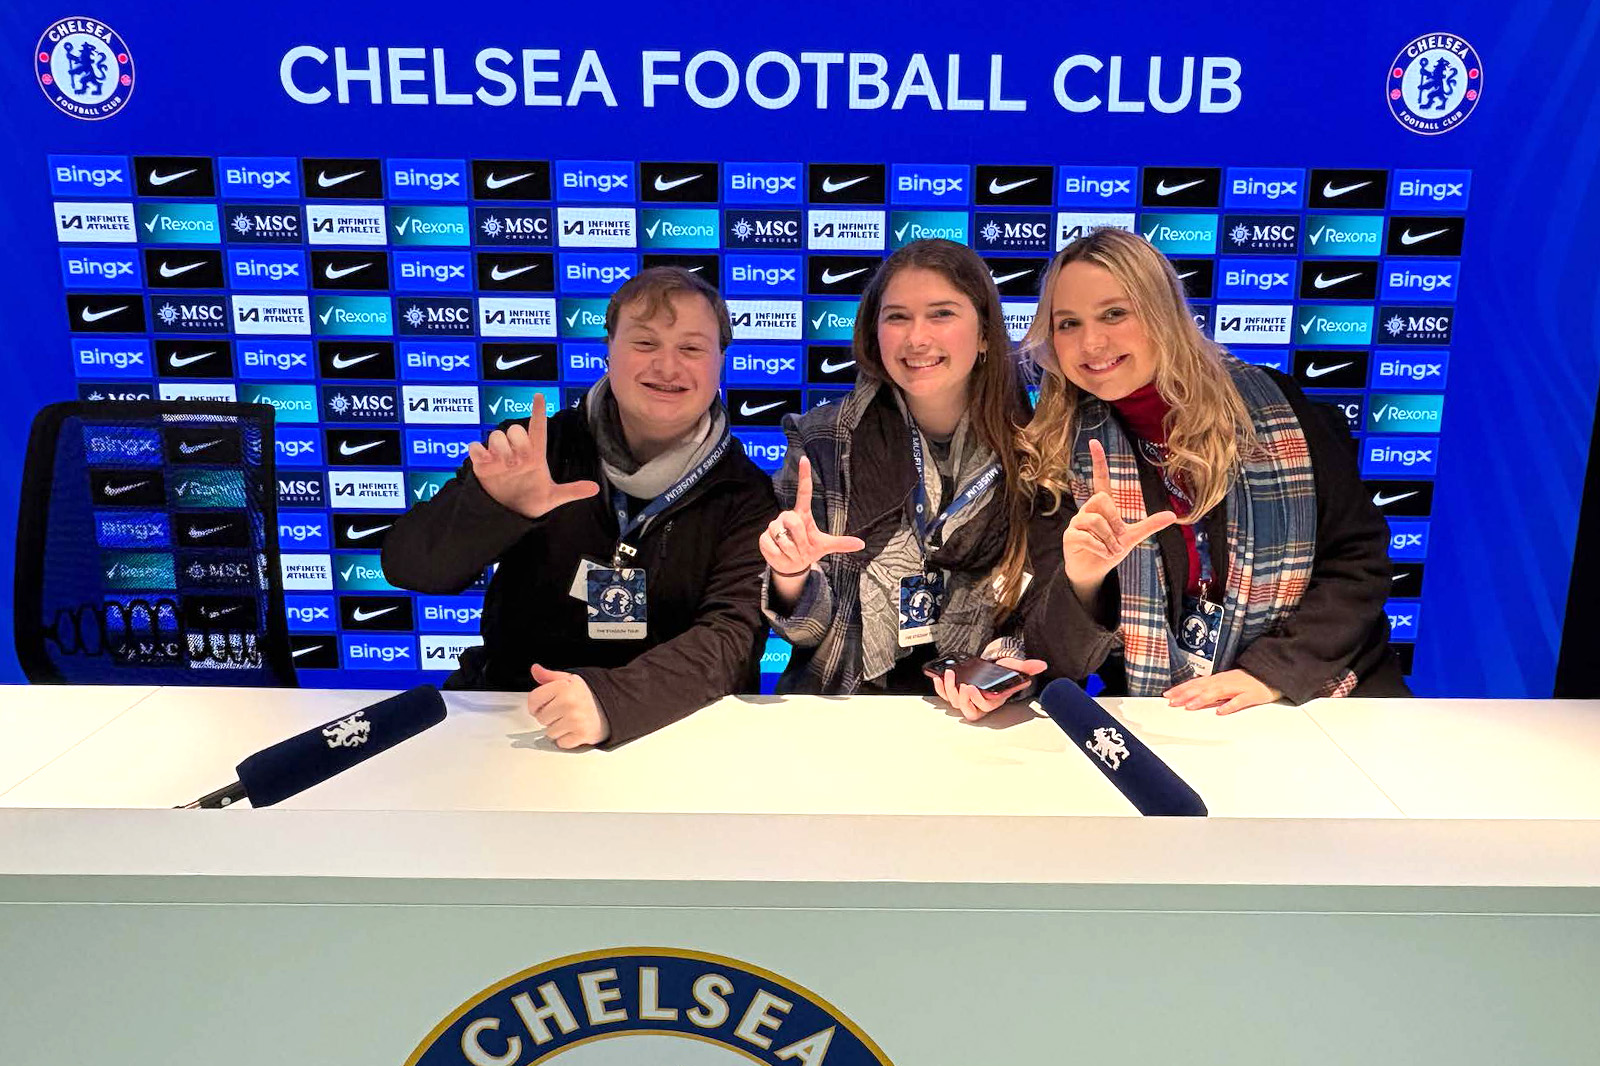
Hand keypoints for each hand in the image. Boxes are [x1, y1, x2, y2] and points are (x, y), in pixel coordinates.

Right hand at [467, 405, 599, 520]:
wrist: (510, 514)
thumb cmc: (532, 500)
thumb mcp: (553, 497)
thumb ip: (572, 491)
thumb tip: (595, 488)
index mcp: (534, 454)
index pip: (537, 428)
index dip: (538, 411)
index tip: (539, 396)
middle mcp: (516, 451)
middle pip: (514, 429)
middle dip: (517, 441)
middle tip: (517, 462)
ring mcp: (497, 455)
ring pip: (496, 436)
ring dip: (500, 449)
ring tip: (504, 467)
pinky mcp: (481, 463)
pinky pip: (476, 447)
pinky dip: (479, 451)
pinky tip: (486, 462)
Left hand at [528, 664, 609, 747]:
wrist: (615, 705)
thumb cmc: (590, 694)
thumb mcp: (570, 679)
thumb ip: (550, 676)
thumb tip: (536, 670)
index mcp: (564, 686)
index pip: (533, 699)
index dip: (535, 704)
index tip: (542, 705)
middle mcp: (569, 702)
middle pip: (541, 718)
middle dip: (549, 716)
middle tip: (562, 712)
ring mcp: (575, 720)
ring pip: (550, 733)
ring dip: (558, 729)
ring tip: (570, 720)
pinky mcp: (582, 735)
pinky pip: (562, 743)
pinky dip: (567, 739)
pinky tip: (575, 729)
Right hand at [759, 455, 865, 574]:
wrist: (791, 565)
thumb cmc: (808, 550)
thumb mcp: (825, 546)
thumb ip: (841, 543)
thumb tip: (861, 543)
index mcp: (802, 514)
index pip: (804, 491)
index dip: (804, 475)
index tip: (804, 459)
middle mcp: (787, 516)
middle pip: (794, 522)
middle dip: (800, 541)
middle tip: (802, 551)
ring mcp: (773, 526)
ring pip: (783, 538)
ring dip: (791, 552)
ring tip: (792, 554)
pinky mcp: (763, 537)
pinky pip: (772, 547)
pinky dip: (780, 556)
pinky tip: (781, 556)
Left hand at [933, 657, 1046, 721]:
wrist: (992, 666)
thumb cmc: (1002, 670)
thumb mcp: (1014, 667)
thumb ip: (1027, 667)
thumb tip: (1041, 665)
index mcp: (993, 700)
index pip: (985, 707)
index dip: (977, 700)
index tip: (972, 687)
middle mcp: (979, 703)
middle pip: (968, 710)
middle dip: (963, 698)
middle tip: (963, 684)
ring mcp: (966, 699)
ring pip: (955, 703)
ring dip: (949, 690)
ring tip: (950, 674)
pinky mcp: (955, 692)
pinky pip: (945, 696)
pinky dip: (940, 688)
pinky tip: (938, 677)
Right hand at [1062, 438, 1177, 594]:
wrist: (1094, 571)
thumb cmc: (1110, 549)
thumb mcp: (1132, 537)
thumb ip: (1149, 525)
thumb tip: (1173, 516)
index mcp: (1102, 507)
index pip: (1099, 479)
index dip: (1098, 461)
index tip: (1094, 442)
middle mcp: (1087, 510)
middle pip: (1101, 499)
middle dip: (1114, 519)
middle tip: (1120, 536)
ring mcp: (1076, 523)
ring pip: (1094, 520)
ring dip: (1109, 539)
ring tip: (1113, 550)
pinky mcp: (1070, 537)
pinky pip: (1086, 536)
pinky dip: (1100, 548)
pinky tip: (1105, 554)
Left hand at [1163, 669, 1281, 714]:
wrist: (1274, 674)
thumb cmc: (1249, 681)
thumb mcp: (1228, 684)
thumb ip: (1213, 690)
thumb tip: (1194, 698)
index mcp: (1220, 679)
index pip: (1197, 683)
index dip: (1182, 689)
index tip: (1167, 695)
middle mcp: (1226, 681)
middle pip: (1203, 687)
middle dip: (1186, 694)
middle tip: (1172, 702)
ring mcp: (1239, 687)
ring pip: (1218, 692)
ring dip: (1203, 699)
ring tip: (1189, 706)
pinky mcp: (1252, 695)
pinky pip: (1240, 701)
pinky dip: (1230, 706)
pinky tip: (1220, 712)